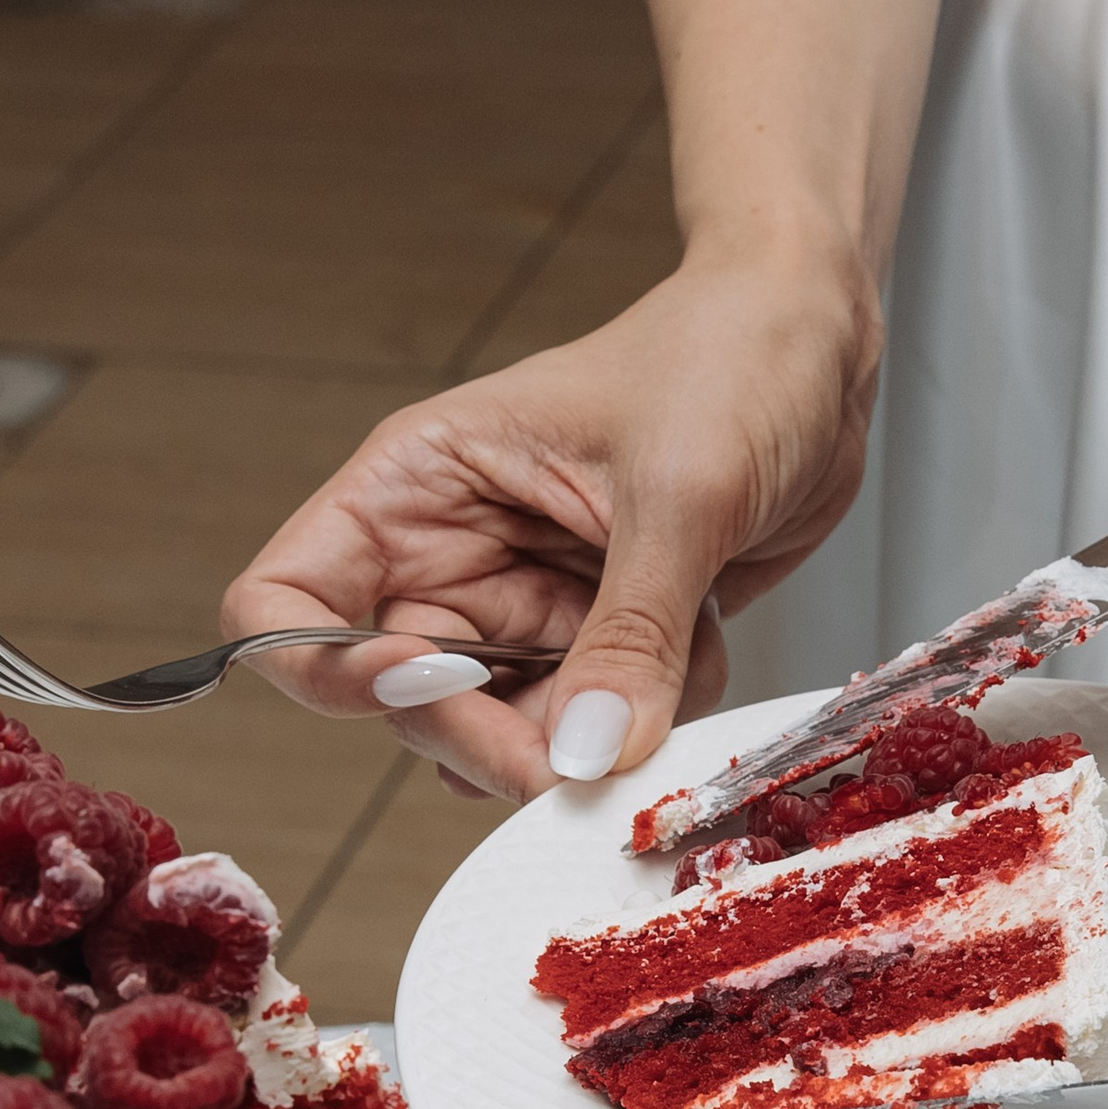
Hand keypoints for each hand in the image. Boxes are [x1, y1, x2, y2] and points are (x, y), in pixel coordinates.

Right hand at [224, 243, 881, 800]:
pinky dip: (653, 716)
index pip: (287, 603)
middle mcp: (455, 554)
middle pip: (404, 701)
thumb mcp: (679, 491)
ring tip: (674, 654)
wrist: (820, 349)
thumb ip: (628, 633)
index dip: (327, 670)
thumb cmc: (730, 356)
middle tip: (579, 759)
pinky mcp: (602, 638)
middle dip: (491, 738)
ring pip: (508, 730)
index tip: (428, 685)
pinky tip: (703, 641)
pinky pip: (599, 727)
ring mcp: (528, 604)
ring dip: (591, 732)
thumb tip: (584, 754)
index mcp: (419, 483)